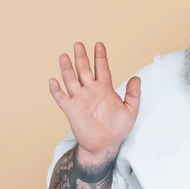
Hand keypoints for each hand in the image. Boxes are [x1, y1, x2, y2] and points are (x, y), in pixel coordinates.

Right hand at [49, 42, 140, 156]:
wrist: (105, 145)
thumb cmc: (118, 129)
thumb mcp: (131, 110)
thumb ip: (133, 94)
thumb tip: (137, 77)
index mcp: (105, 89)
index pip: (102, 68)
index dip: (100, 56)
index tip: (99, 44)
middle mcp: (91, 91)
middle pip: (84, 70)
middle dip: (81, 57)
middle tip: (78, 43)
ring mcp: (80, 99)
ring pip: (71, 80)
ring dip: (67, 68)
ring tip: (64, 55)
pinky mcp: (71, 109)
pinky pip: (61, 98)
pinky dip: (56, 89)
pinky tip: (53, 80)